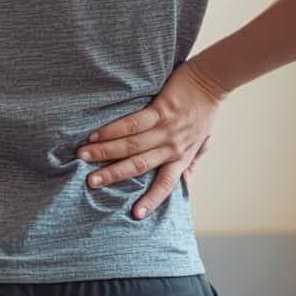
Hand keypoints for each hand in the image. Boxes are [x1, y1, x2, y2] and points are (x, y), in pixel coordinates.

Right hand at [78, 63, 226, 218]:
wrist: (212, 81)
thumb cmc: (205, 112)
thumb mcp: (203, 143)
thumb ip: (192, 163)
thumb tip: (186, 184)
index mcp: (183, 157)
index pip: (166, 183)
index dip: (152, 199)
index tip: (136, 214)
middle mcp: (174, 146)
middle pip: (140, 165)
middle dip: (113, 174)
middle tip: (91, 182)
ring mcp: (167, 128)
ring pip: (132, 144)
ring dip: (106, 151)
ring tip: (84, 155)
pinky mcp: (161, 109)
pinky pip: (133, 122)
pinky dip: (113, 129)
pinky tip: (96, 134)